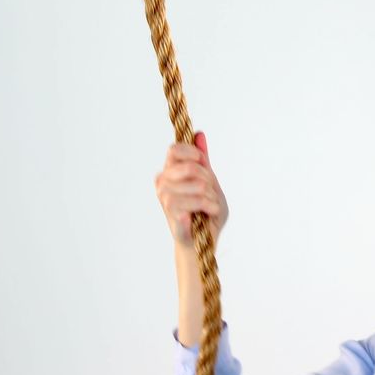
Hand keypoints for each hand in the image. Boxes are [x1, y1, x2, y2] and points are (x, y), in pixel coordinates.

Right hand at [154, 131, 228, 250]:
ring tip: (210, 206)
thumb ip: (202, 159)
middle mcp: (162, 182)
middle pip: (191, 167)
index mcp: (169, 172)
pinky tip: (208, 213)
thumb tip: (199, 134)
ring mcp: (164, 197)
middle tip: (210, 192)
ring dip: (212, 196)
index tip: (204, 164)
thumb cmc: (205, 211)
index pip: (175, 150)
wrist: (203, 240)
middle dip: (209, 180)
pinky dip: (210, 206)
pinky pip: (197, 200)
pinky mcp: (171, 212)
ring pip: (198, 184)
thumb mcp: (209, 180)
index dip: (193, 154)